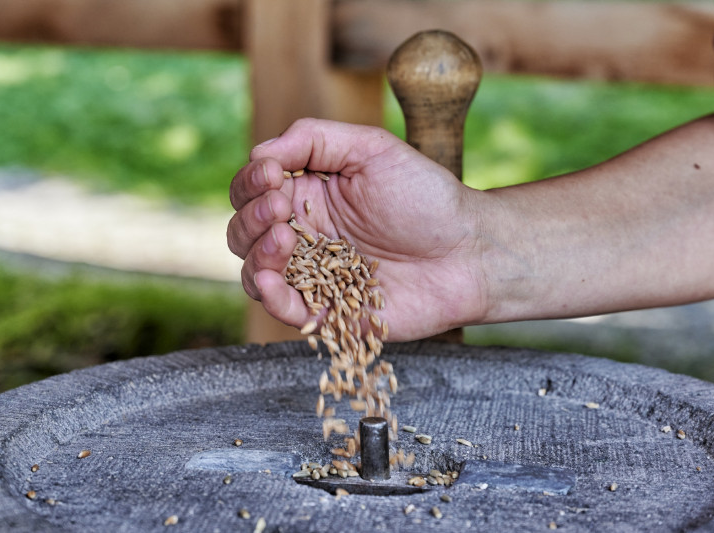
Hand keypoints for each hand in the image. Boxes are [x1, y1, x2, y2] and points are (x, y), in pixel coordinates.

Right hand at [227, 118, 485, 339]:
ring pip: (255, 271)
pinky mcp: (329, 311)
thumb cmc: (426, 196)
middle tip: (280, 207)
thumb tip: (258, 155)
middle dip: (252, 217)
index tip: (273, 175)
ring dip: (257, 253)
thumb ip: (313, 139)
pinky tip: (274, 279)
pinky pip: (286, 310)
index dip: (251, 183)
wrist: (469, 251)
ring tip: (285, 238)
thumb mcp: (372, 148)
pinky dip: (271, 296)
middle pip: (245, 230)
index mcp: (309, 193)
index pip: (253, 189)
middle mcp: (305, 235)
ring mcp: (314, 275)